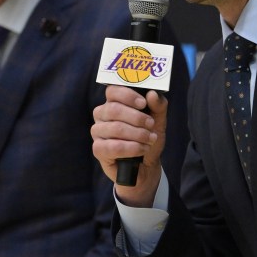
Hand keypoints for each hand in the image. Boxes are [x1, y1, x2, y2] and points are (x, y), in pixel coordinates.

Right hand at [91, 85, 167, 207]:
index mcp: (114, 103)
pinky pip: (112, 146)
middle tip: (151, 125)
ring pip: (115, 128)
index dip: (127, 95)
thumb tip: (152, 94)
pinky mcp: (98, 149)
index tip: (143, 104)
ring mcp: (98, 132)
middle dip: (137, 118)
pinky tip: (141, 149)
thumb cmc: (148, 137)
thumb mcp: (159, 120)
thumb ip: (158, 106)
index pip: (112, 91)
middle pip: (114, 109)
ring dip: (137, 134)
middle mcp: (102, 115)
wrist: (147, 164)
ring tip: (150, 139)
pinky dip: (131, 148)